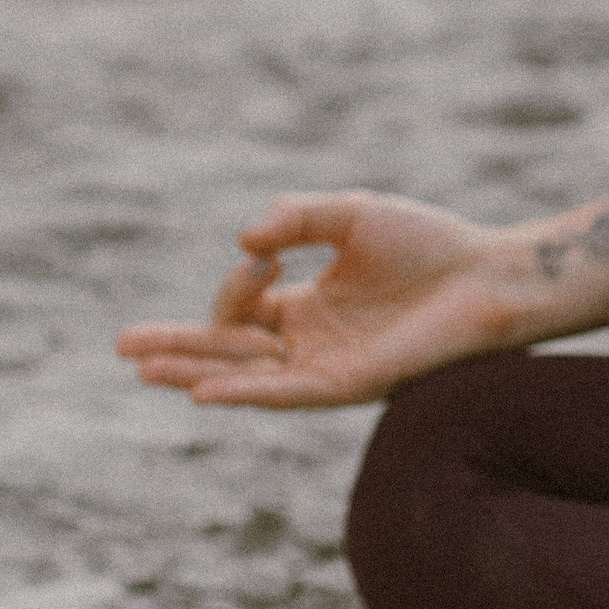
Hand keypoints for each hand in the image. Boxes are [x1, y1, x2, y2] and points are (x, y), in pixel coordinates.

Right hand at [116, 190, 530, 407]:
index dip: (237, 281)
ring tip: (143, 369)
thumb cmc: (430, 243)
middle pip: (228, 349)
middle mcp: (310, 341)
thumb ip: (295, 217)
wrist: (488, 275)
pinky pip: (285, 394)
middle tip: (120, 345)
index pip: (245, 304)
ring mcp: (326, 366)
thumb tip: (244, 242)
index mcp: (308, 303)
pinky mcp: (348, 385)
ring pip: (246, 376)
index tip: (262, 251)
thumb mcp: (350, 214)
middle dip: (176, 346)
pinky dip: (244, 392)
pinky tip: (204, 392)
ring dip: (195, 372)